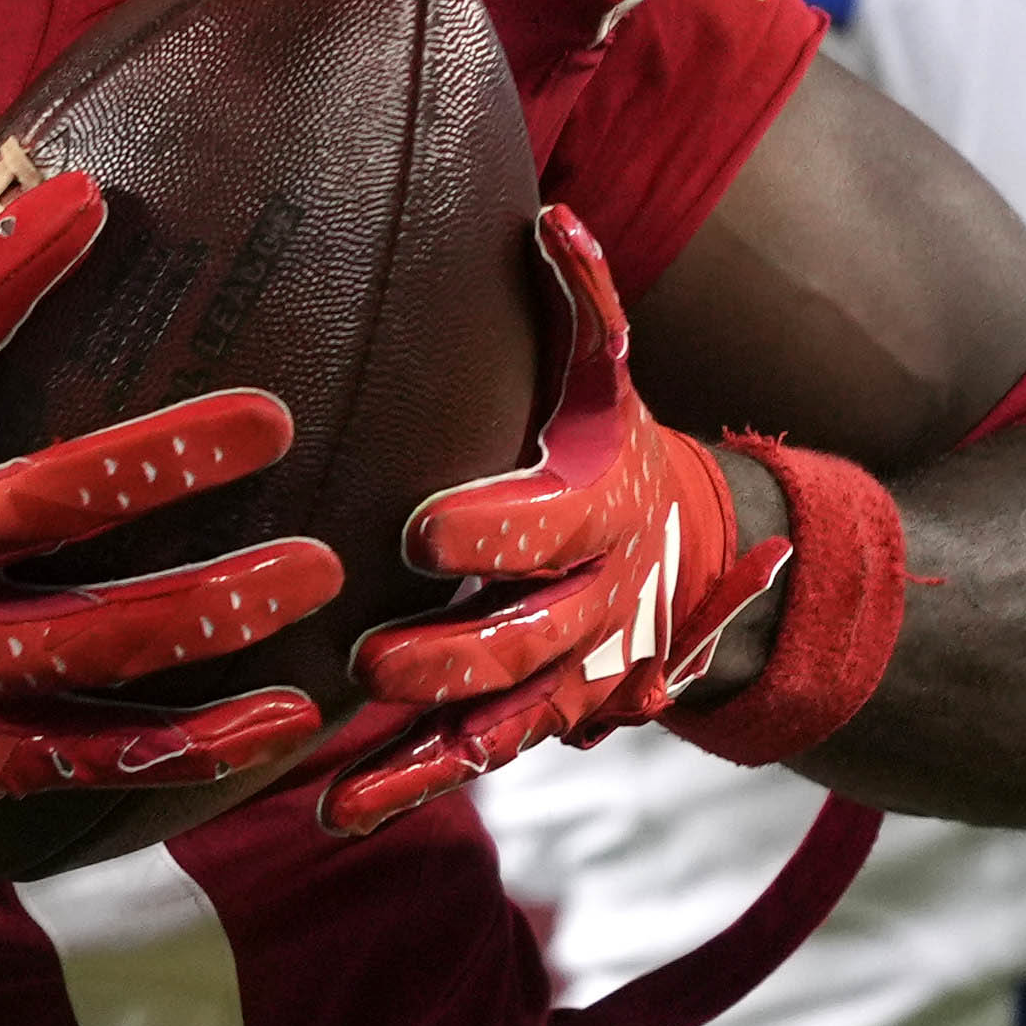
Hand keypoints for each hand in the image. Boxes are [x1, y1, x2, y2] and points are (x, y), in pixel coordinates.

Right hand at [0, 173, 340, 899]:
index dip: (1, 272)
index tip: (91, 202)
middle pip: (40, 505)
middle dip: (160, 460)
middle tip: (270, 420)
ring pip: (96, 644)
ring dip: (213, 609)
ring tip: (319, 572)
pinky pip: (103, 758)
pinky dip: (197, 744)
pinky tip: (286, 716)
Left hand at [327, 210, 785, 830]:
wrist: (693, 559)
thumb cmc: (612, 448)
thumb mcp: (607, 376)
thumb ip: (585, 300)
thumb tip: (550, 212)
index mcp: (598, 511)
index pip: (548, 528)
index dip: (490, 531)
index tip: (416, 528)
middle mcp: (588, 606)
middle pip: (523, 643)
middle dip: (451, 655)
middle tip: (373, 655)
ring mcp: (560, 678)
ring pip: (495, 726)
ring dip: (420, 751)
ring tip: (337, 783)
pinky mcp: (529, 724)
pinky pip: (468, 764)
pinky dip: (404, 791)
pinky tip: (331, 813)